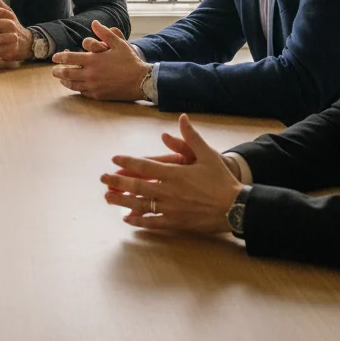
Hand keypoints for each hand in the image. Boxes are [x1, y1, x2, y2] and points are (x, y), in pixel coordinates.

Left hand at [51, 20, 149, 100]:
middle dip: (57, 72)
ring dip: (65, 81)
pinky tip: (76, 86)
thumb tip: (94, 23)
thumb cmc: (130, 61)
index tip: (55, 58)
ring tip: (62, 79)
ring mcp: (94, 86)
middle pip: (67, 73)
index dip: (60, 57)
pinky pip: (82, 92)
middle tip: (53, 71)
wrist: (141, 81)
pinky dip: (77, 89)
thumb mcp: (119, 43)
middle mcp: (90, 74)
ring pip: (73, 85)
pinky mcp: (99, 95)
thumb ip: (104, 33)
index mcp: (93, 60)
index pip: (70, 58)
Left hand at [99, 114, 242, 233]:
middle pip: (137, 186)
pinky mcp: (176, 223)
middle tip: (102, 178)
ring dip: (122, 202)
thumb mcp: (206, 154)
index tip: (114, 160)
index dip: (127, 162)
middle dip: (117, 182)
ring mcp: (171, 209)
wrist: (236, 208)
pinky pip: (153, 223)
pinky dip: (138, 221)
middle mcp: (169, 191)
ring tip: (107, 198)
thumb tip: (182, 117)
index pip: (144, 166)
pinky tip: (127, 220)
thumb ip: (191, 136)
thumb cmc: (221, 180)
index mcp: (174, 173)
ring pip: (141, 205)